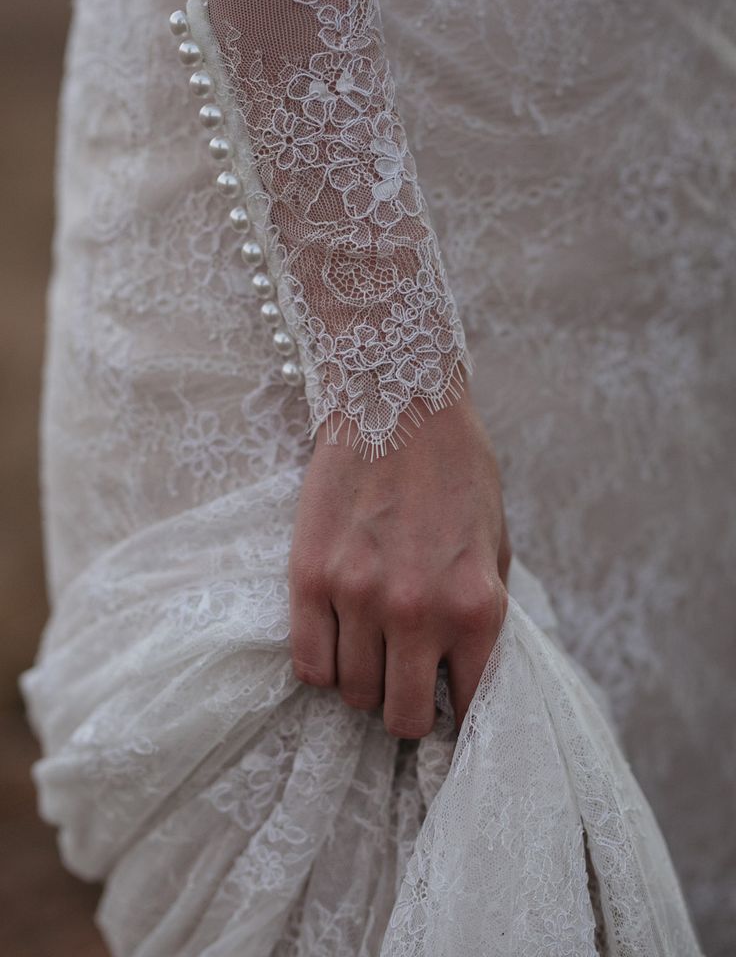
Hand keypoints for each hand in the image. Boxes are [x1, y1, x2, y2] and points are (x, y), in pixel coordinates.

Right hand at [287, 386, 510, 737]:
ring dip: (363, 681)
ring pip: (352, 693)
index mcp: (475, 606)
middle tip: (403, 680)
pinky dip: (323, 664)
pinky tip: (336, 639)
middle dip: (405, 708)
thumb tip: (462, 671)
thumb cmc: (456, 470)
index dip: (457, 716)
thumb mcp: (494, 543)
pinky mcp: (310, 576)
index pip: (468, 709)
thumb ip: (481, 612)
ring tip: (370, 647)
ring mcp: (358, 595)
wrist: (397, 401)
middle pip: (400, 717)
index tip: (445, 705)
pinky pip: (307, 663)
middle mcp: (417, 611)